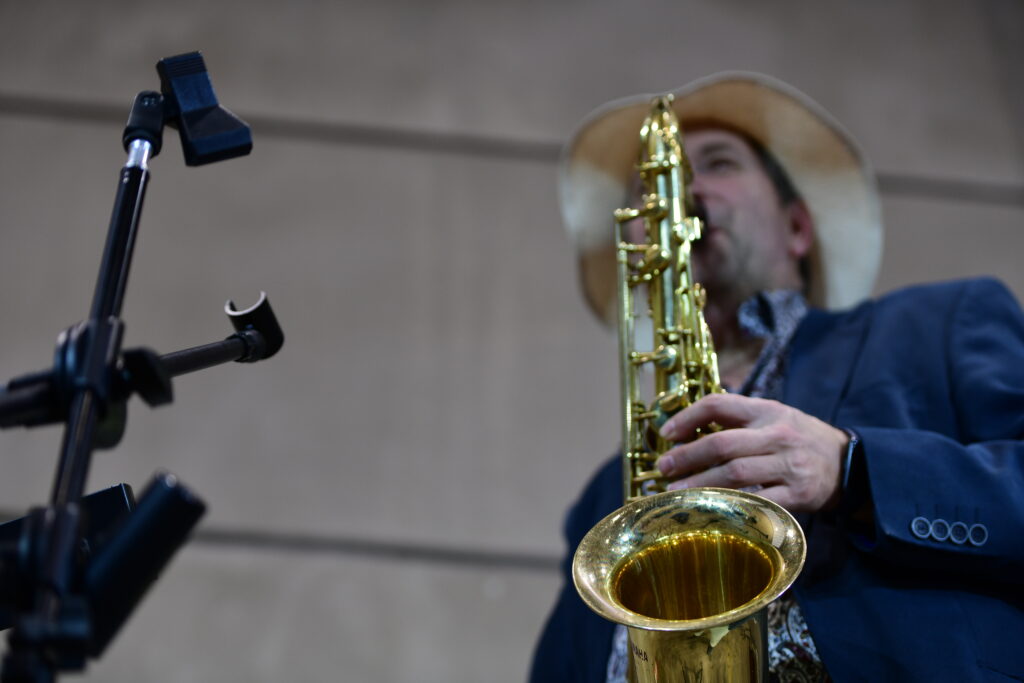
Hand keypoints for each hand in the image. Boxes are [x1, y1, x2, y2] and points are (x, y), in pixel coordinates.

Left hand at [655, 393, 849, 512]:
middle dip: (687, 457)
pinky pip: (758, 502)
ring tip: (677, 492)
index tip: (666, 433)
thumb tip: (685, 430)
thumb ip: (736, 419)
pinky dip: (732, 507)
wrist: (848, 462)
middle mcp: (777, 435)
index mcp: (766, 411)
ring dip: (700, 484)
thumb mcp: (773, 416)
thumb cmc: (798, 438)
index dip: (687, 417)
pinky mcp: (798, 495)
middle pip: (722, 444)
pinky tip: (710, 511)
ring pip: (736, 475)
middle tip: (663, 468)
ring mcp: (788, 466)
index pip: (719, 404)